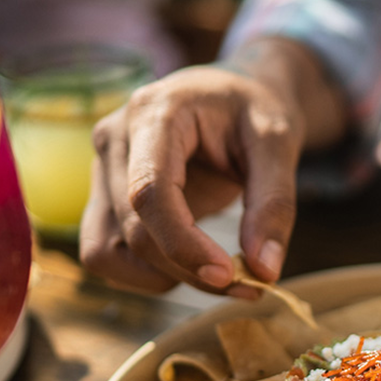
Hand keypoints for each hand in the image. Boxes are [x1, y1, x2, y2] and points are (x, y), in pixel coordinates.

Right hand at [79, 63, 303, 294]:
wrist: (235, 97)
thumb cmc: (254, 110)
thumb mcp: (279, 143)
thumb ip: (274, 204)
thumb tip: (264, 270)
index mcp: (153, 113)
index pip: (148, 191)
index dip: (183, 244)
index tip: (229, 275)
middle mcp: (114, 140)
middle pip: (133, 230)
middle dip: (189, 269)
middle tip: (248, 284)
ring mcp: (102, 171)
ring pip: (107, 252)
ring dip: (162, 276)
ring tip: (216, 269)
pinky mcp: (104, 198)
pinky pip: (106, 254)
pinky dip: (147, 273)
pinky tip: (189, 261)